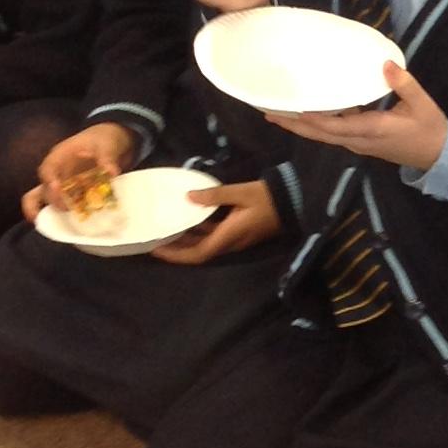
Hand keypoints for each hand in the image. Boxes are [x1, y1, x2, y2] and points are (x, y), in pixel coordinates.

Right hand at [25, 121, 137, 221]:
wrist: (113, 141)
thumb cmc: (104, 138)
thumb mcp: (107, 144)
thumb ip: (107, 157)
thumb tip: (112, 172)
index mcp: (60, 156)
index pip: (47, 169)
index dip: (50, 180)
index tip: (58, 188)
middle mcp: (58, 172)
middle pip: (45, 189)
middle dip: (53, 201)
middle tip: (66, 209)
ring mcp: (64, 183)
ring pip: (47, 199)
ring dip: (56, 210)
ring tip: (64, 223)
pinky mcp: (75, 193)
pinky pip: (66, 205)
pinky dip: (69, 214)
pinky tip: (75, 225)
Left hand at [152, 177, 279, 266]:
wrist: (293, 201)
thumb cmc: (267, 197)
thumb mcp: (241, 192)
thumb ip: (214, 195)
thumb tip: (187, 196)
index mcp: (229, 236)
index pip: (198, 253)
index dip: (177, 254)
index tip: (157, 249)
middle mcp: (230, 243)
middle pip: (198, 253)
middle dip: (176, 250)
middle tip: (154, 241)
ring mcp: (235, 239)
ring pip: (205, 245)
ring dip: (186, 242)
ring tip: (165, 231)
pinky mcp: (238, 233)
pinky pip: (213, 237)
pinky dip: (198, 233)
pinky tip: (187, 221)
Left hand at [268, 60, 447, 171]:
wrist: (438, 156)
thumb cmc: (430, 129)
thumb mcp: (422, 104)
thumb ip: (403, 83)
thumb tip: (385, 63)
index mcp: (374, 130)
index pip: (338, 126)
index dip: (316, 120)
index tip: (295, 111)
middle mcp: (360, 140)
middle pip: (321, 135)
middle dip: (295, 126)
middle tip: (269, 113)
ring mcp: (359, 144)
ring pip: (324, 137)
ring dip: (301, 127)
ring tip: (278, 114)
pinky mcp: (361, 142)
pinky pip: (333, 134)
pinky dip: (316, 125)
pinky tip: (306, 114)